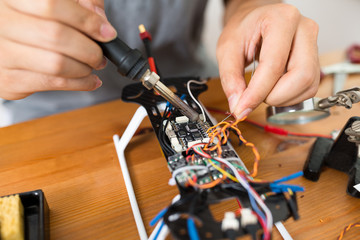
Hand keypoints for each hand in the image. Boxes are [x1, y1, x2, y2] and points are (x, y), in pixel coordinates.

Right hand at [0, 0, 116, 99]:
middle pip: (56, 36)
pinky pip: (53, 84)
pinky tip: (89, 79)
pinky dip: (80, 84)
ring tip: (92, 65)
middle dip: (89, 49)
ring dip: (85, 68)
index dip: (85, 20)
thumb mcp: (57, 2)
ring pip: (57, 64)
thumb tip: (100, 22)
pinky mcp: (8, 80)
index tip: (106, 32)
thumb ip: (82, 3)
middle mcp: (2, 22)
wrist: (5, 45)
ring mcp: (2, 53)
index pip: (51, 5)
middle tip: (100, 54)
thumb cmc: (35, 21)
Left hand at [217, 3, 319, 118]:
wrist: (256, 20)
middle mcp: (304, 29)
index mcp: (282, 19)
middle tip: (254, 97)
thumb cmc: (244, 28)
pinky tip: (274, 89)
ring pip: (308, 85)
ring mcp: (313, 45)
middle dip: (275, 96)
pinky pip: (309, 88)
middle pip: (301, 76)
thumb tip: (238, 105)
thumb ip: (230, 78)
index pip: (274, 65)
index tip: (242, 108)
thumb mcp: (227, 49)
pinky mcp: (315, 60)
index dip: (257, 92)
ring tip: (263, 90)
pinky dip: (290, 97)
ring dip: (283, 99)